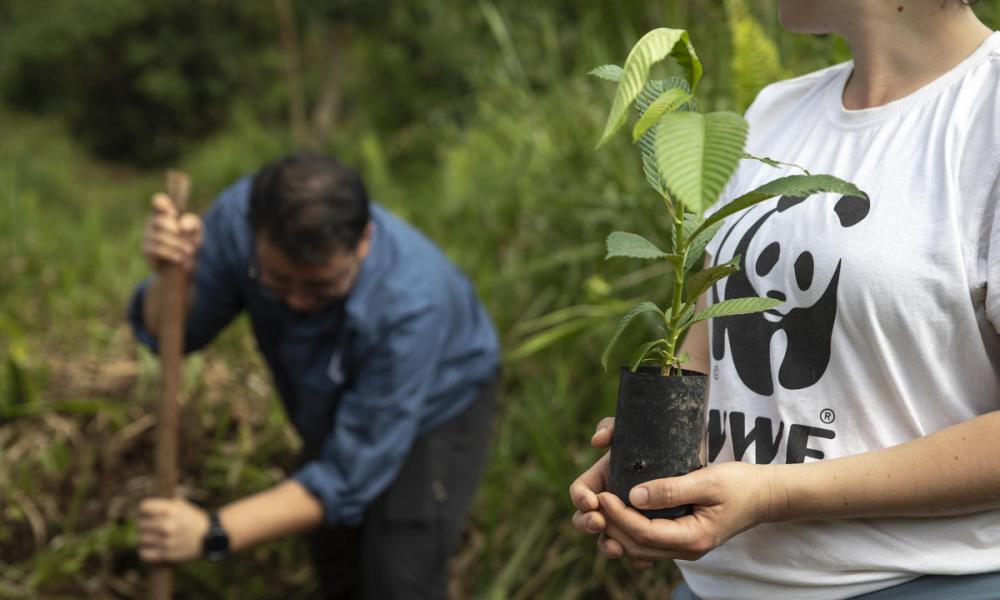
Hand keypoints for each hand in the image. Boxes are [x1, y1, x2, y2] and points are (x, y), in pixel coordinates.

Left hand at [137, 497, 210, 562]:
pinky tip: (149, 547)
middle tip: (150, 525)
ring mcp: (166, 540)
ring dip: (146, 537)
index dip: (144, 509)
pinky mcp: (167, 554)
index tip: (147, 512)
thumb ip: (164, 504)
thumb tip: (144, 506)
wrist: (211, 537)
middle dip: (144, 523)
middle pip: (140, 523)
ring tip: (152, 536)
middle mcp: (166, 524)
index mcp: (170, 510)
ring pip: (141, 538)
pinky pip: (144, 553)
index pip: (143, 507)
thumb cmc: (194, 519)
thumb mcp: (182, 505)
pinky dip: (145, 550)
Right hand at [143, 193, 202, 273]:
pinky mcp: (146, 249)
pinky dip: (172, 254)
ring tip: (189, 251)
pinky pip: (158, 249)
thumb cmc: (190, 244)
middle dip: (177, 232)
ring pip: (160, 236)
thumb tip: (181, 224)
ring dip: (179, 245)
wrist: (184, 267)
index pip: (158, 201)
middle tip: (190, 241)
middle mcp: (153, 222)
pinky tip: (180, 258)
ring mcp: (147, 235)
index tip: (174, 214)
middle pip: (159, 220)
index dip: (164, 204)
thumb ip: (193, 223)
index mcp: (165, 213)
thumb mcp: (197, 233)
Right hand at [570, 417, 652, 568]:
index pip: (580, 491)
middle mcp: (612, 497)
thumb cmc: (665, 439)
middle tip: (599, 523)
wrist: (698, 457)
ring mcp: (627, 515)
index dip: (581, 498)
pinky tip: (646, 561)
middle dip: (587, 523)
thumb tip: (597, 441)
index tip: (593, 501)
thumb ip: (616, 428)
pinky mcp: (647, 529)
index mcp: (604, 476)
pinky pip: (635, 550)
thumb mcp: (642, 428)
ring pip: (608, 537)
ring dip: (608, 545)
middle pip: (585, 518)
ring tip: (616, 548)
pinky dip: (636, 557)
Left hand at [597, 461, 778, 563]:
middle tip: (594, 500)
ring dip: (618, 530)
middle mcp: (687, 550)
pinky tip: (620, 512)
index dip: (619, 515)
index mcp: (693, 538)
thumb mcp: (708, 481)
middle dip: (612, 525)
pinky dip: (630, 531)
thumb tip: (634, 494)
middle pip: (637, 546)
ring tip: (601, 506)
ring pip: (640, 549)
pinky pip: (649, 543)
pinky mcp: (682, 539)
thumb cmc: (740, 484)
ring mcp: (685, 548)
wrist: (764, 496)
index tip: (602, 494)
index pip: (644, 533)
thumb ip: (672, 488)